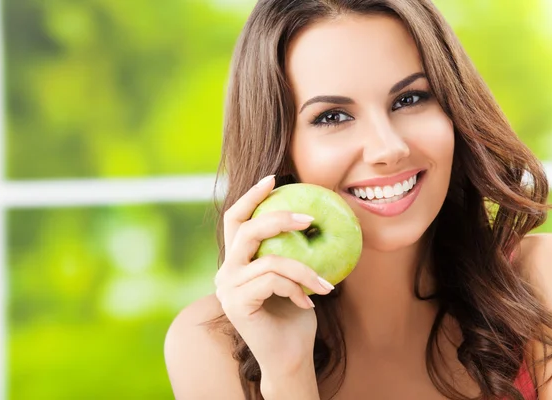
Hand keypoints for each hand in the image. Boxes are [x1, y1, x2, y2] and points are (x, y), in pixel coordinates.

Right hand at [214, 175, 333, 375]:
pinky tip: (309, 303)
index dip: (251, 196)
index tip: (274, 179)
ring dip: (304, 270)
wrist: (290, 356)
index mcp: (236, 261)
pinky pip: (273, 280)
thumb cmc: (295, 315)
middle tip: (309, 218)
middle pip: (246, 229)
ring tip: (325, 285)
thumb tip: (314, 216)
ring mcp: (227, 287)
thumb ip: (293, 251)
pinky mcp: (235, 302)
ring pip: (269, 259)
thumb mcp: (296, 276)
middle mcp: (226, 271)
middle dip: (279, 218)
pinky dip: (297, 288)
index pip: (236, 219)